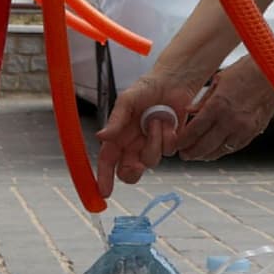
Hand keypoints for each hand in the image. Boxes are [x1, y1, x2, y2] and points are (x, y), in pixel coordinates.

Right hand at [96, 71, 204, 195]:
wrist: (173, 82)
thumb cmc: (146, 89)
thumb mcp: (127, 100)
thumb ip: (116, 120)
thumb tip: (100, 136)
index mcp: (118, 137)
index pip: (107, 162)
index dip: (104, 178)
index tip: (104, 191)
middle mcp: (133, 146)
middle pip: (128, 172)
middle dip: (132, 172)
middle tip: (136, 166)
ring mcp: (152, 146)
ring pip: (151, 160)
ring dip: (154, 141)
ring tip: (156, 119)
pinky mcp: (170, 144)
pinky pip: (169, 150)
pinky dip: (168, 136)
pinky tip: (168, 120)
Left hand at [174, 58, 273, 161]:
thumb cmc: (246, 71)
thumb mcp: (219, 80)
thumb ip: (203, 100)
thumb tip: (189, 112)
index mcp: (218, 105)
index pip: (194, 131)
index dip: (183, 141)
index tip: (176, 144)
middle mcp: (230, 120)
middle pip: (204, 146)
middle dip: (191, 153)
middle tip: (183, 154)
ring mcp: (243, 128)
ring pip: (219, 151)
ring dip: (206, 155)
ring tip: (197, 155)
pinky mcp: (254, 132)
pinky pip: (234, 148)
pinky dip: (222, 151)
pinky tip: (215, 150)